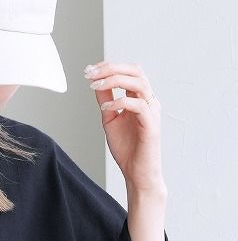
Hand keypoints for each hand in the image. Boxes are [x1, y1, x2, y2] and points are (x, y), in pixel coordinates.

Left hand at [84, 60, 166, 194]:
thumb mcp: (110, 120)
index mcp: (140, 98)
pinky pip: (137, 105)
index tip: (90, 70)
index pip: (129, 72)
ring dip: (114, 80)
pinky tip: (105, 109)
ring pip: (138, 83)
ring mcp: (151, 111)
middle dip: (111, 68)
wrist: (136, 173)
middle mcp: (148, 101)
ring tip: (96, 85)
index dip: (109, 67)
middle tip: (90, 73)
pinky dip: (119, 103)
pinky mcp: (151, 124)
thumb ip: (106, 102)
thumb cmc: (127, 149)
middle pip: (135, 71)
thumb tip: (96, 84)